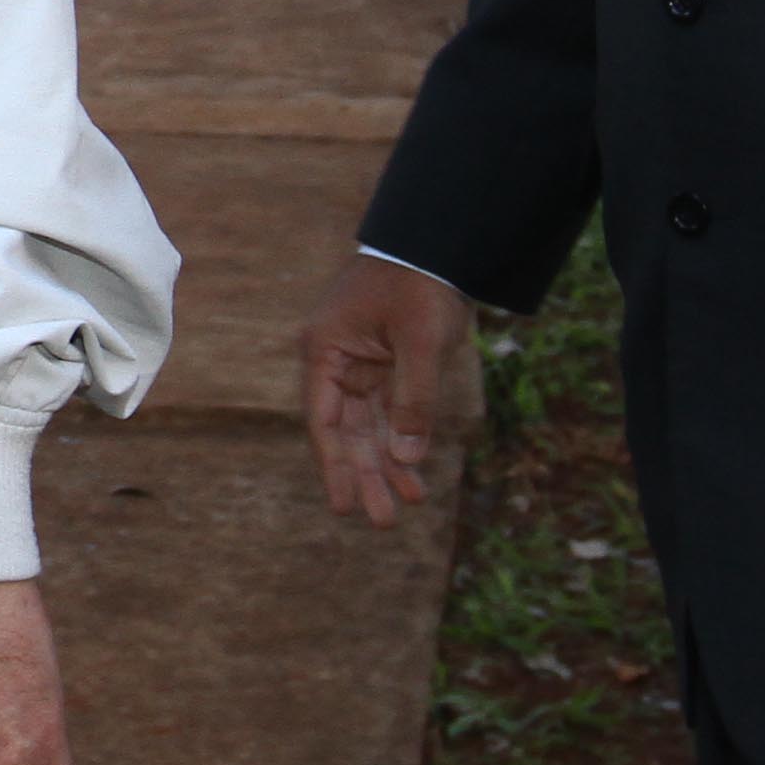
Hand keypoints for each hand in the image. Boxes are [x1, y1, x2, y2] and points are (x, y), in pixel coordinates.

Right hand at [303, 252, 471, 526]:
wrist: (439, 242)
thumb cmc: (419, 282)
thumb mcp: (420, 341)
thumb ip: (413, 400)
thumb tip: (405, 458)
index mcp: (325, 349)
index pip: (325, 421)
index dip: (334, 466)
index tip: (343, 507)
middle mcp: (336, 361)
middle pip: (347, 432)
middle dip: (365, 476)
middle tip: (382, 522)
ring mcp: (362, 364)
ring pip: (370, 427)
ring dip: (387, 464)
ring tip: (407, 505)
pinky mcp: (387, 365)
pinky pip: (391, 413)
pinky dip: (404, 440)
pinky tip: (415, 473)